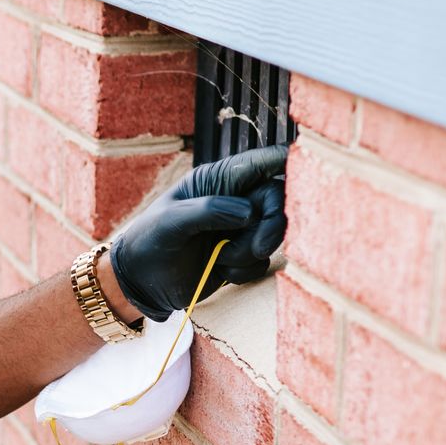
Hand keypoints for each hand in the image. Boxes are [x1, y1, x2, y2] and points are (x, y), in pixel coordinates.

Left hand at [109, 145, 288, 321]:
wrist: (140, 282)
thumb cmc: (149, 241)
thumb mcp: (171, 221)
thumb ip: (209, 211)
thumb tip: (249, 212)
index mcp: (218, 179)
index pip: (262, 162)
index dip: (287, 162)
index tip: (304, 173)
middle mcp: (235, 200)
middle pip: (278, 200)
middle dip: (273, 225)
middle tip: (257, 246)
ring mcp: (240, 228)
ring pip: (274, 234)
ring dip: (251, 251)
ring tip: (219, 257)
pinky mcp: (241, 256)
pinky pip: (262, 261)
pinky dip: (245, 269)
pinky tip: (220, 270)